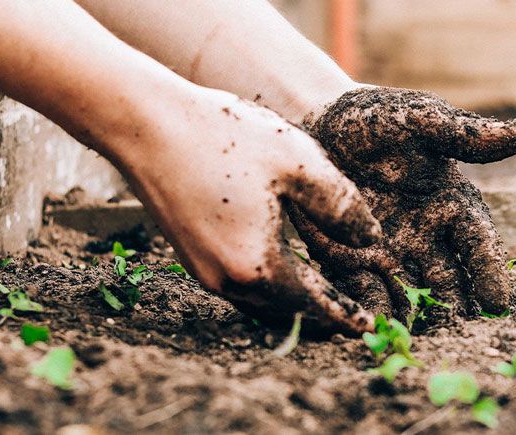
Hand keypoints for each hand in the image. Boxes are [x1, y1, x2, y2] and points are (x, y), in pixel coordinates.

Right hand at [116, 86, 381, 334]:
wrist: (145, 124)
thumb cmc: (224, 137)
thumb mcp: (299, 162)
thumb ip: (341, 206)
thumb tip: (370, 239)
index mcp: (258, 265)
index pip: (314, 304)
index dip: (345, 315)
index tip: (368, 326)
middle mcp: (227, 280)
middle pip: (285, 312)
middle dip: (320, 317)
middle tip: (351, 318)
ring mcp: (203, 270)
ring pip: (259, 302)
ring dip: (292, 304)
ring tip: (322, 298)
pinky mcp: (189, 254)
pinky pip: (239, 286)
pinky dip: (267, 287)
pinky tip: (281, 269)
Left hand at [289, 86, 515, 321]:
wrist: (316, 123)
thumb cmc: (375, 118)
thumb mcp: (418, 119)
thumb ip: (464, 134)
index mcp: (452, 204)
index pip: (478, 244)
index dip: (489, 272)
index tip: (497, 302)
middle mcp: (427, 236)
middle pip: (449, 281)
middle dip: (456, 309)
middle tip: (461, 335)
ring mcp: (390, 253)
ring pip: (411, 295)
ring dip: (417, 319)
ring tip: (419, 343)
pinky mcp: (352, 262)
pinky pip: (365, 293)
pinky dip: (372, 312)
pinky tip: (373, 329)